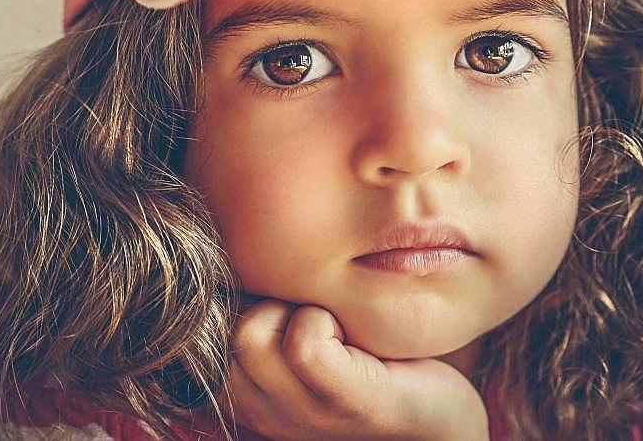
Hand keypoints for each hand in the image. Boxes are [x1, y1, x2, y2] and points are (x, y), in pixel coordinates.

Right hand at [216, 296, 489, 440]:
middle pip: (225, 328)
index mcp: (248, 394)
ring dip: (300, 309)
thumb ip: (260, 299)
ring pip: (251, 332)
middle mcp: (264, 412)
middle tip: (322, 316)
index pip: (202, 327)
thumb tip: (225, 228)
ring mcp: (303, 415)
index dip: (245, 297)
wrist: (441, 415)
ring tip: (338, 326)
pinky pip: (303, 342)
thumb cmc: (366, 354)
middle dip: (272, 302)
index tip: (291, 306)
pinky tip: (353, 336)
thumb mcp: (301, 326)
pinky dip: (326, 320)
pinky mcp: (348, 404)